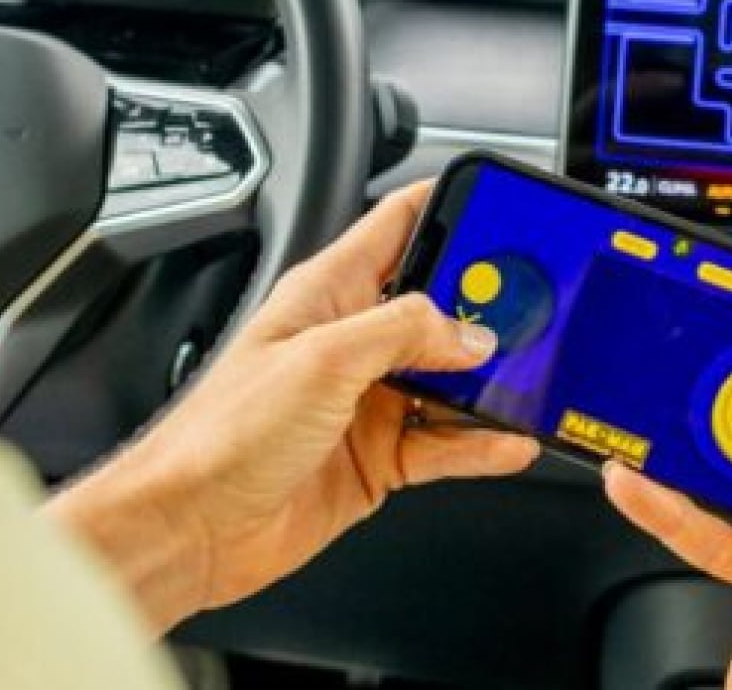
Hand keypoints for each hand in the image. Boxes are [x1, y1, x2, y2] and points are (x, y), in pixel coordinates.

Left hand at [48, 183, 539, 632]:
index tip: (503, 205)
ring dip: (492, 380)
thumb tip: (467, 332)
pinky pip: (444, 442)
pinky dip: (480, 443)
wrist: (191, 526)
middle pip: (438, 304)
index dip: (450, 206)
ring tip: (537, 377)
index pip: (398, 225)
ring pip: (450, 378)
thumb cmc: (222, 435)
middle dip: (488, 303)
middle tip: (540, 305)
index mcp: (328, 292)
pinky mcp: (376, 456)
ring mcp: (365, 400)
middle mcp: (350, 340)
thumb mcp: (321, 359)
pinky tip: (510, 440)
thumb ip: (402, 332)